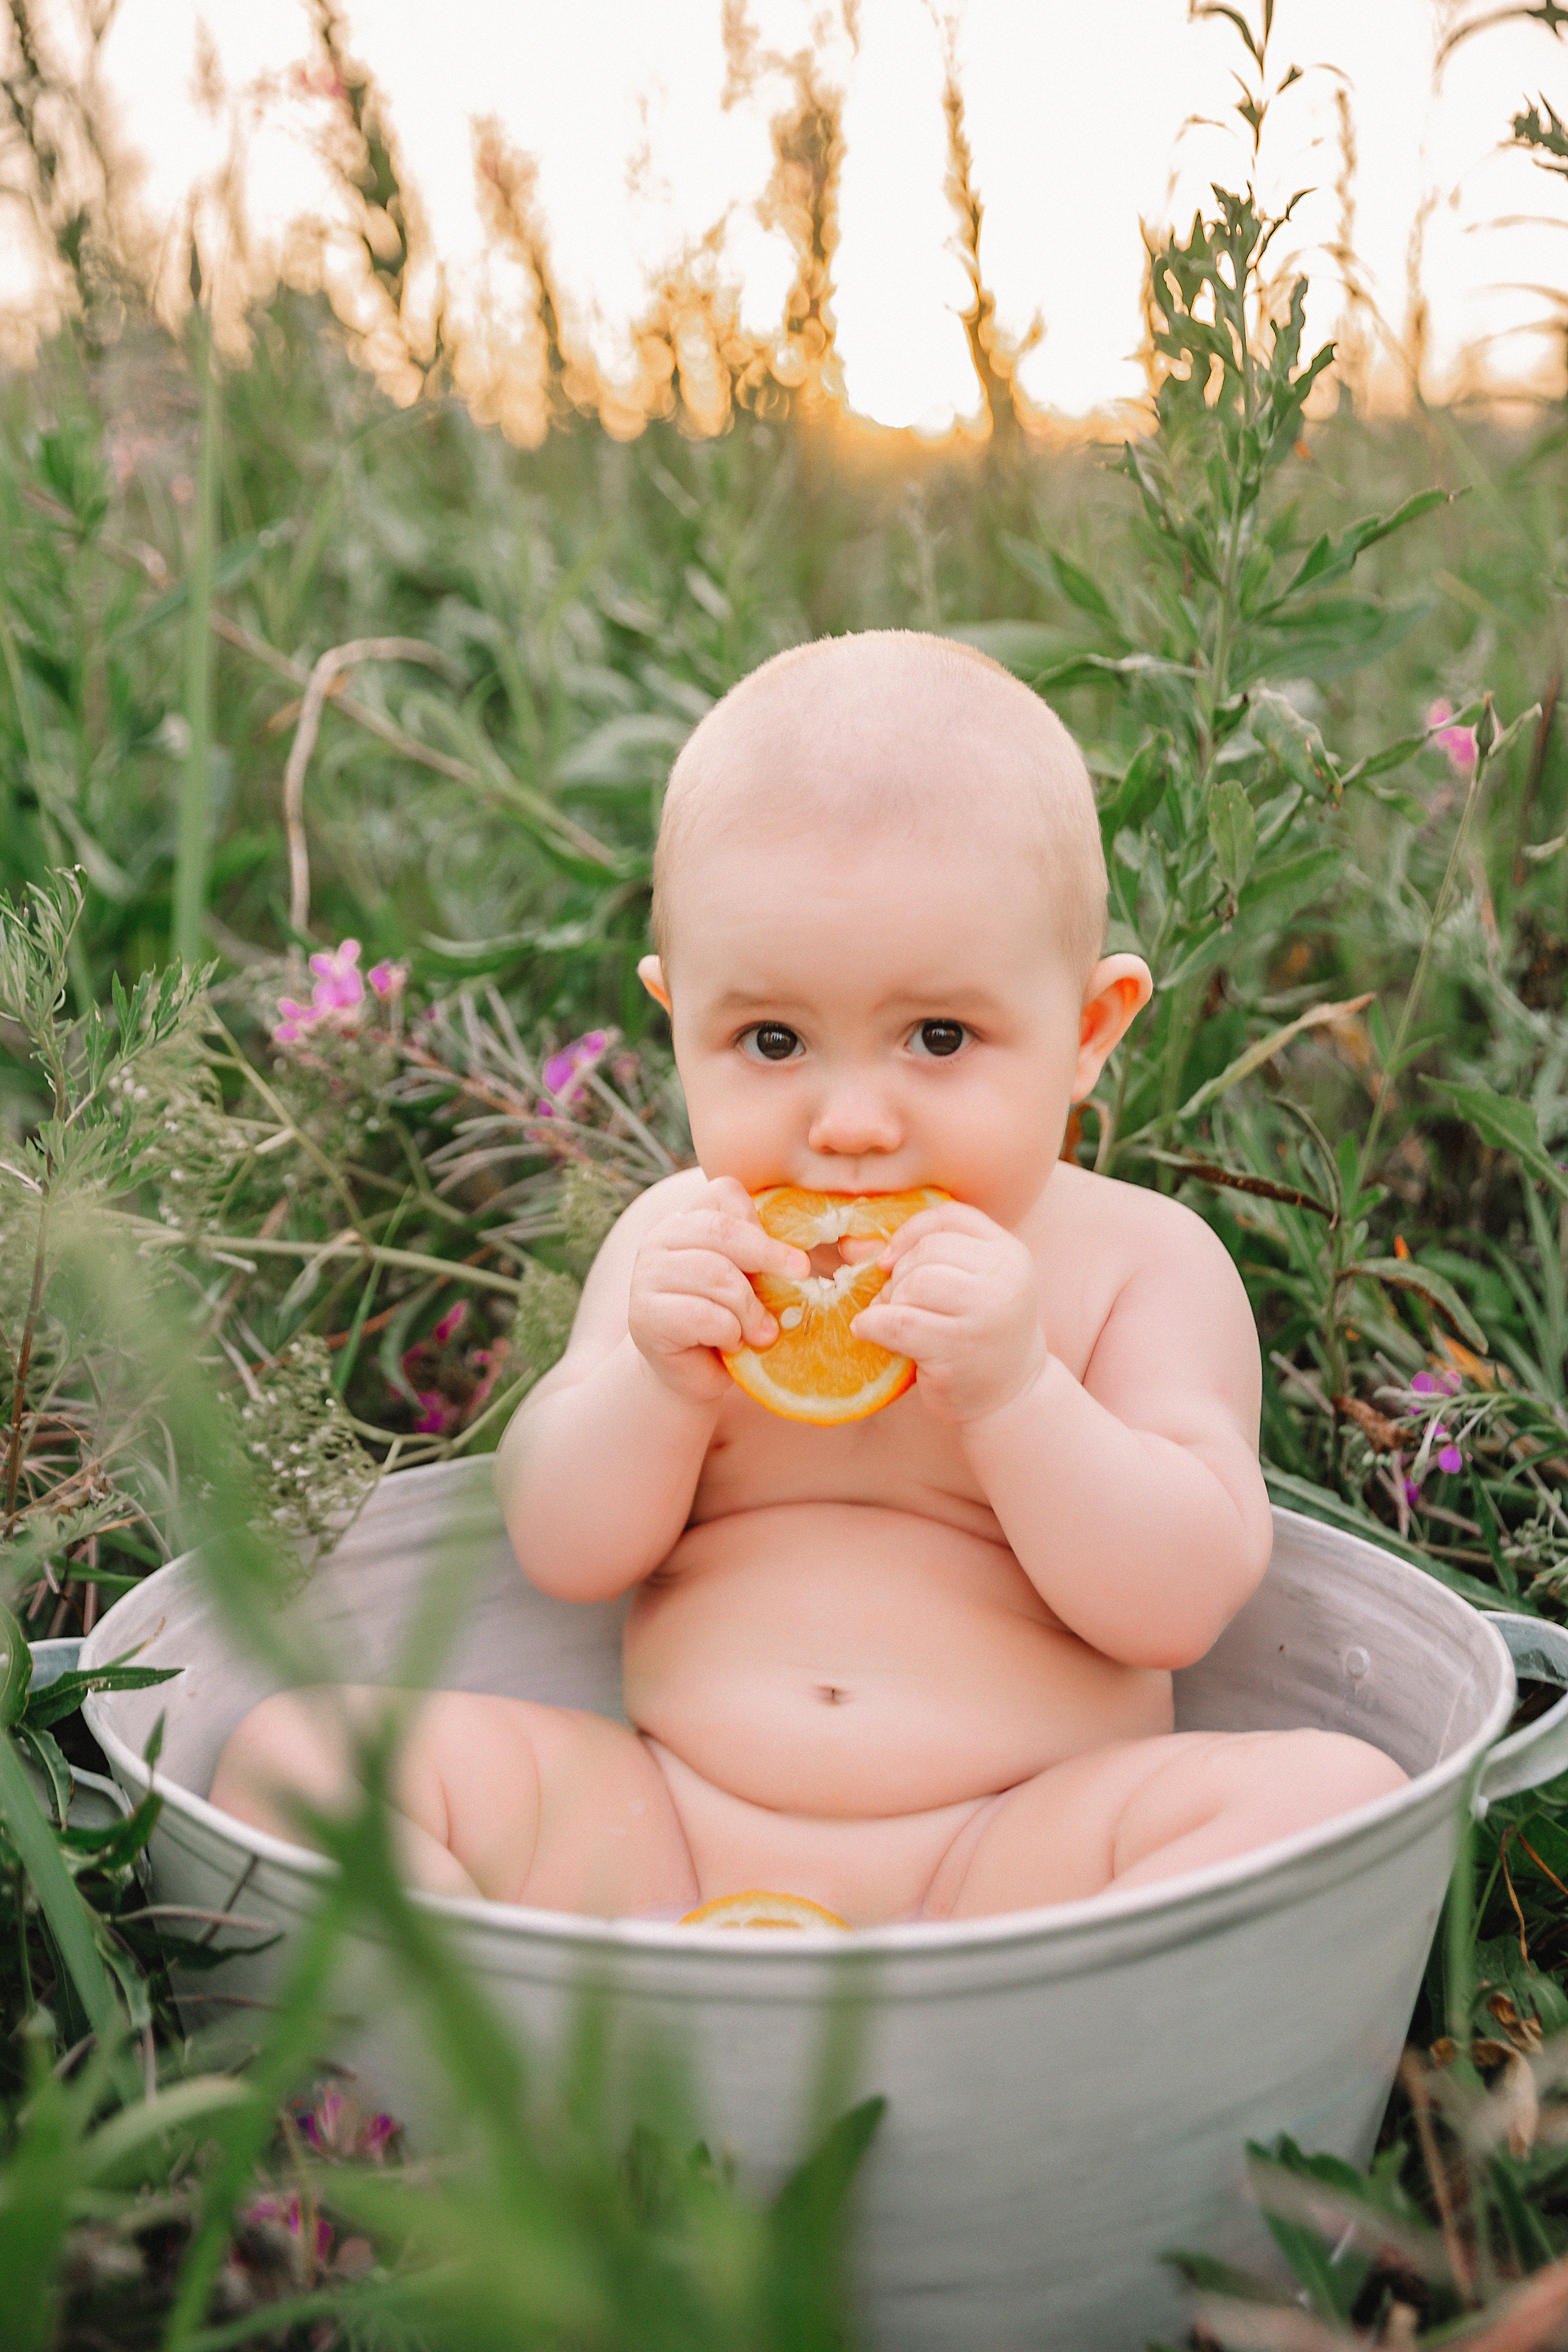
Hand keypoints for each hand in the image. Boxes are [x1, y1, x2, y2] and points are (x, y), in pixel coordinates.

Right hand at [627, 1177, 809, 1404]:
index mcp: (686, 1219)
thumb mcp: (750, 1278)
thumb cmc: (728, 1318)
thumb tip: (801, 1255)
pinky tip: (732, 1343)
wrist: (692, 1372)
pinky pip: (704, 1315)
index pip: (723, 1194)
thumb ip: (762, 1255)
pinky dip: (730, 1332)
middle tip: (802, 1277)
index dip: (762, 1223)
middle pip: (722, 1231)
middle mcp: (659, 1239)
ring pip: (716, 1274)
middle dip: (769, 1255)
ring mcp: (647, 1275)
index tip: (794, 1257)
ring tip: (762, 1332)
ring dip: (750, 1308)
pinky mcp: (645, 1314)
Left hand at [848, 1202, 1046, 1424]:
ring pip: (915, 1282)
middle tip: (893, 1301)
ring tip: (891, 1318)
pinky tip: (868, 1330)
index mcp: (1009, 1253)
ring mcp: (986, 1313)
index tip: (889, 1260)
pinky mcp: (959, 1348)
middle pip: (928, 1251)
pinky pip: (899, 1323)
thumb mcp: (967, 1288)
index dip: (909, 1233)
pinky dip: (874, 1324)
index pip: (950, 1217)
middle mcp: (1005, 1278)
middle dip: (898, 1274)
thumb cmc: (978, 1334)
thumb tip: (851, 1244)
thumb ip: (921, 1257)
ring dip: (890, 1300)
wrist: (1012, 1395)